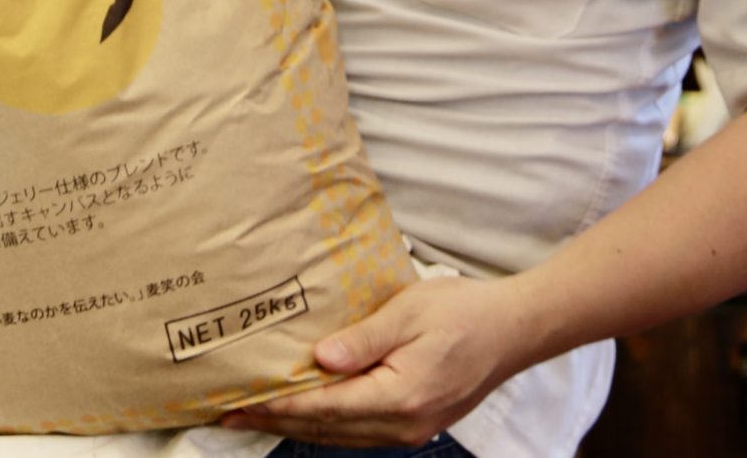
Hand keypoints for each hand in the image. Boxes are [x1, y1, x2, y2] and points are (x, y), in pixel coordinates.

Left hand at [220, 276, 535, 449]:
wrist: (515, 328)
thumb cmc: (465, 311)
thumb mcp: (410, 312)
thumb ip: (364, 340)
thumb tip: (321, 360)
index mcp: (400, 395)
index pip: (324, 407)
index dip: (277, 407)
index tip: (238, 404)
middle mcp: (404, 423)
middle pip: (327, 429)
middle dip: (277, 420)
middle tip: (231, 413)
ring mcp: (412, 429)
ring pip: (343, 436)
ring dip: (299, 425)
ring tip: (259, 414)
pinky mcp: (417, 423)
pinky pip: (361, 431)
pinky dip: (329, 423)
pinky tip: (309, 411)